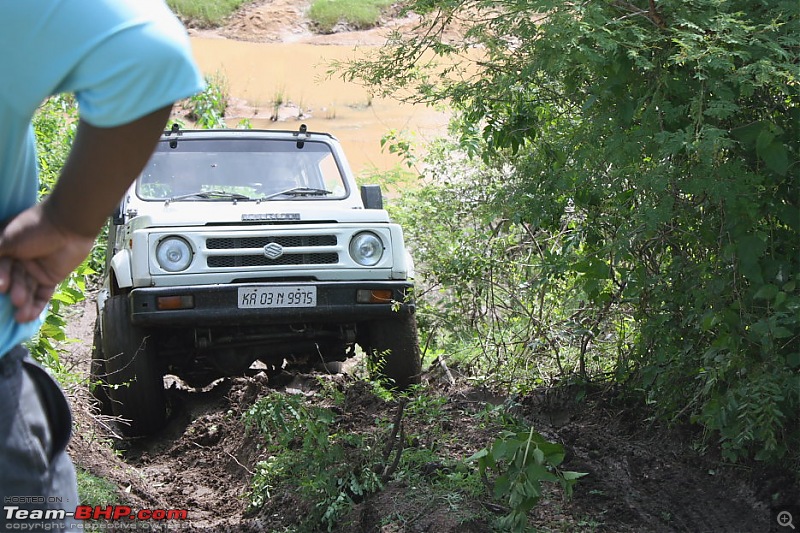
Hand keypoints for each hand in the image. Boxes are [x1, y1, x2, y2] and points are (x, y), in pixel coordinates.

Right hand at [0, 201, 95, 321]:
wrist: (69, 224)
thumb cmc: (34, 227)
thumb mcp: (6, 239)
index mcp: (5, 248)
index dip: (0, 278)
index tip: (1, 287)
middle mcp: (18, 260)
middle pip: (11, 280)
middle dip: (13, 291)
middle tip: (15, 298)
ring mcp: (35, 270)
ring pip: (25, 290)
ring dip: (22, 303)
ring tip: (20, 314)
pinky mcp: (51, 278)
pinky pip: (41, 295)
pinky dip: (35, 307)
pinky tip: (28, 317)